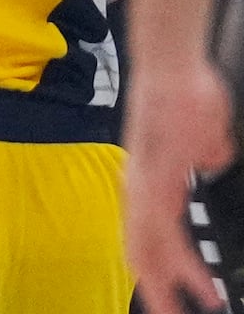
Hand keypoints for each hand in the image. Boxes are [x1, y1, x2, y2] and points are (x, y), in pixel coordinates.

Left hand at [124, 61, 233, 312]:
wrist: (173, 63)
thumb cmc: (185, 92)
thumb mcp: (202, 132)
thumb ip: (204, 151)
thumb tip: (210, 158)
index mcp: (148, 180)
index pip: (150, 237)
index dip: (162, 271)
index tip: (178, 298)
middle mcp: (141, 184)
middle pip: (143, 250)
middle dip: (157, 290)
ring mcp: (147, 180)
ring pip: (148, 244)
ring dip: (168, 281)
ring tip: (189, 307)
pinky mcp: (158, 174)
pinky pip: (160, 224)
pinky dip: (176, 257)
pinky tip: (192, 278)